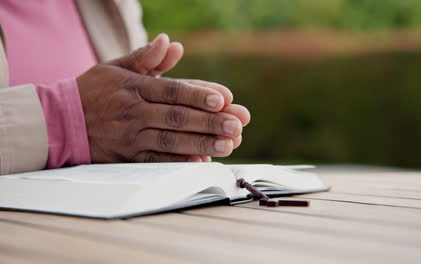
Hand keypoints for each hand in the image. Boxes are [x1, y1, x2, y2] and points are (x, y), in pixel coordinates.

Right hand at [77, 35, 248, 162]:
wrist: (59, 122)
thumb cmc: (93, 91)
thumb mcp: (116, 67)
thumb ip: (146, 57)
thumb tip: (171, 42)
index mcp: (134, 87)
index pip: (173, 90)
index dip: (199, 94)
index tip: (225, 98)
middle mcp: (134, 112)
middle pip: (178, 117)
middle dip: (210, 121)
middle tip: (238, 124)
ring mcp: (130, 137)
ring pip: (171, 141)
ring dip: (202, 143)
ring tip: (229, 144)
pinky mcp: (127, 158)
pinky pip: (157, 162)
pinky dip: (179, 162)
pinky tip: (202, 161)